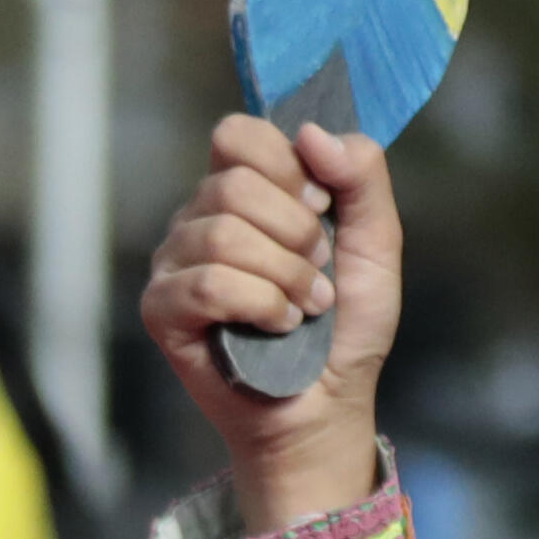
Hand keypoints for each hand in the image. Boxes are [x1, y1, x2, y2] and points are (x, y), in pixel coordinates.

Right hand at [138, 110, 407, 531]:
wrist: (326, 405)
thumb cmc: (344, 328)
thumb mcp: (376, 241)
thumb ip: (361, 176)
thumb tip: (310, 133)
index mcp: (244, 192)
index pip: (238, 135)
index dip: (284, 165)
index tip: (320, 207)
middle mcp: (199, 221)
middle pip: (231, 184)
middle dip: (294, 232)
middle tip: (318, 271)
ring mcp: (175, 265)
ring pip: (221, 234)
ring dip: (283, 275)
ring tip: (306, 307)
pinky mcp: (162, 311)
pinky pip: (205, 285)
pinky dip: (259, 304)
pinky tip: (278, 326)